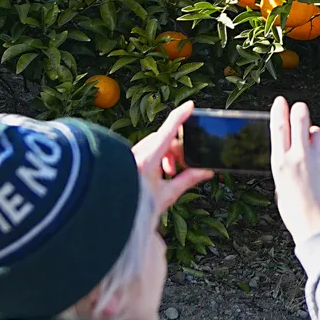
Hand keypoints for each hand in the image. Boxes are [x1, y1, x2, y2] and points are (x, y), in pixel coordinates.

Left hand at [131, 99, 211, 218]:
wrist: (114, 214)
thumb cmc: (138, 208)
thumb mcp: (167, 195)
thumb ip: (187, 180)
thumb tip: (205, 171)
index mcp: (147, 161)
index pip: (167, 131)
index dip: (180, 116)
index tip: (190, 106)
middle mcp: (137, 154)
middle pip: (163, 139)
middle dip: (175, 149)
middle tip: (180, 167)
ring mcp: (130, 156)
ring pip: (154, 145)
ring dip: (165, 155)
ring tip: (169, 174)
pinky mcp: (127, 160)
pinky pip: (144, 151)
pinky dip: (155, 157)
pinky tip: (157, 174)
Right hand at [269, 97, 319, 242]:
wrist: (316, 224)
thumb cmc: (295, 210)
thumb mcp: (280, 185)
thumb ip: (286, 165)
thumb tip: (291, 154)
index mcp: (280, 162)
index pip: (278, 127)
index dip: (279, 111)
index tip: (280, 101)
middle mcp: (298, 156)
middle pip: (300, 120)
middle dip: (300, 110)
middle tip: (299, 107)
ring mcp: (316, 159)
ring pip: (316, 132)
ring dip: (312, 133)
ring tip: (309, 141)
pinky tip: (318, 172)